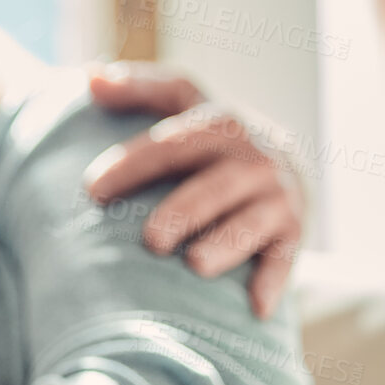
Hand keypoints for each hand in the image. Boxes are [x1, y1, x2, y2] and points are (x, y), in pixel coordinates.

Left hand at [84, 62, 305, 319]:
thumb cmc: (211, 142)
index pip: (171, 141)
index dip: (132, 162)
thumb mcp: (184, 105)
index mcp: (218, 124)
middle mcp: (253, 157)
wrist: (284, 164)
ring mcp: (277, 195)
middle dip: (184, 211)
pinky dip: (273, 281)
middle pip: (214, 185)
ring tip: (195, 266)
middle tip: (150, 241)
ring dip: (227, 243)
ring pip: (252, 221)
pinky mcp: (294, 231)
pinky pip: (285, 258)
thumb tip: (90, 75)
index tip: (90, 191)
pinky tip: (255, 308)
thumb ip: (140, 90)